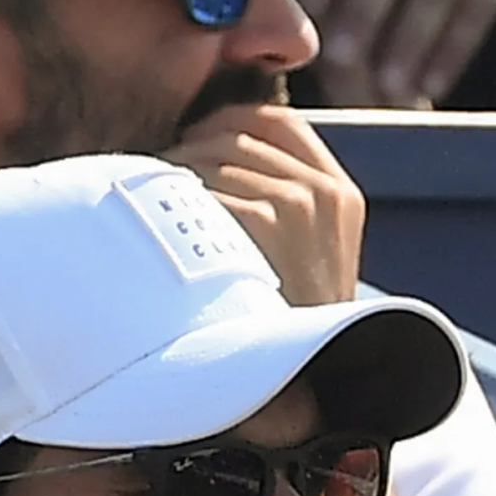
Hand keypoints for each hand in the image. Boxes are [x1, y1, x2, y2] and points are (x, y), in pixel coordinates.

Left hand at [164, 101, 366, 304]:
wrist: (302, 376)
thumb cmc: (289, 322)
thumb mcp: (311, 255)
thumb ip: (284, 203)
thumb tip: (216, 160)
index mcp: (340, 192)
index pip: (279, 121)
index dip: (229, 119)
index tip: (195, 139)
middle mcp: (325, 191)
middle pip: (240, 133)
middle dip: (193, 146)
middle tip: (162, 173)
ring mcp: (301, 204)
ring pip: (217, 156)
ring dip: (177, 172)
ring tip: (155, 201)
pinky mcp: (270, 222)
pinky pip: (209, 189)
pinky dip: (180, 200)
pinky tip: (164, 226)